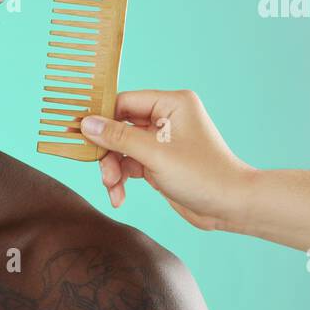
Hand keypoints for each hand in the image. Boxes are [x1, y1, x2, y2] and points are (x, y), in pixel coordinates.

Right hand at [80, 90, 255, 230]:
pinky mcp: (159, 161)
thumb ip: (119, 138)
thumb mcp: (156, 156)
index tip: (78, 133)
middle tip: (102, 173)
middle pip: (119, 127)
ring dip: (113, 169)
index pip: (124, 102)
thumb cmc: (204, 175)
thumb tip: (86, 124)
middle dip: (108, 153)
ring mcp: (162, 141)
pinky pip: (130, 164)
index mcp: (172, 103)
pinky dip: (121, 179)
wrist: (231, 207)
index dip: (100, 118)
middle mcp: (167, 117)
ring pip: (121, 149)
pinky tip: (119, 196)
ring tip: (113, 189)